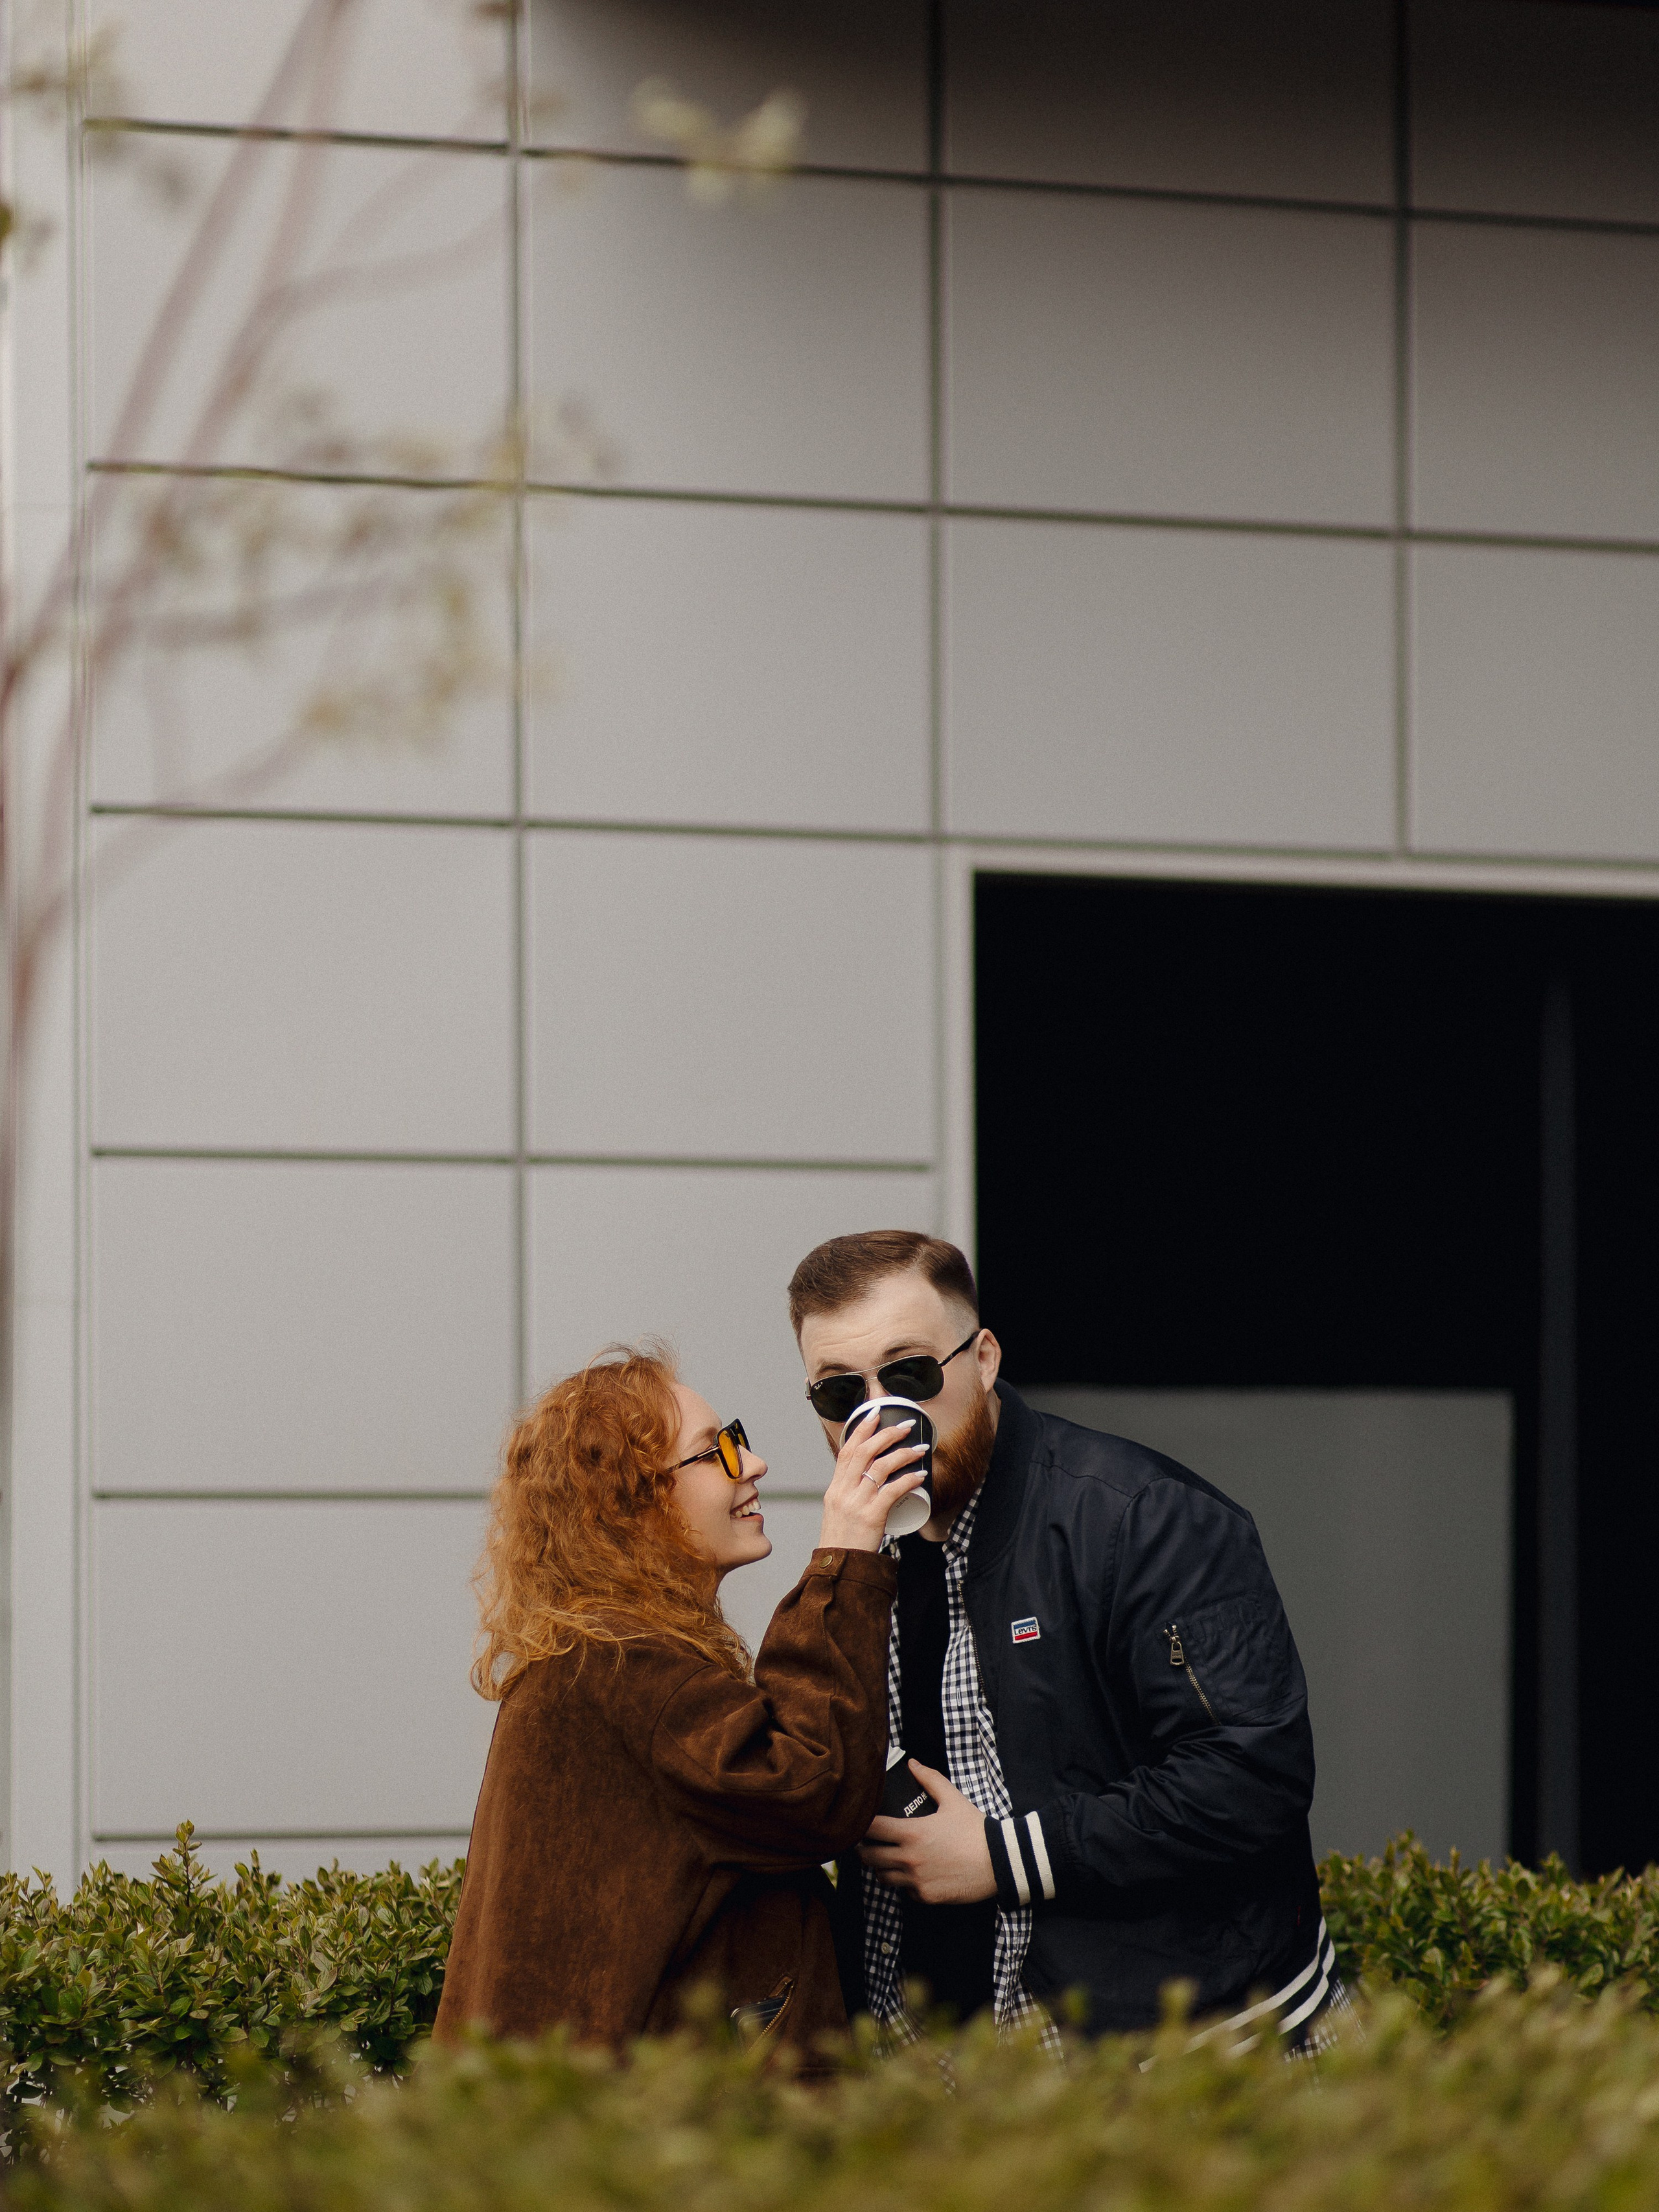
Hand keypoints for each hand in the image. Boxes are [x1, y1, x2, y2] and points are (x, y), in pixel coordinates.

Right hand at [816, 1413, 926, 1552]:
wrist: (839, 1569)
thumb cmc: (843, 1541)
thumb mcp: (839, 1512)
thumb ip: (851, 1494)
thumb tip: (869, 1479)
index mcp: (835, 1489)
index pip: (847, 1451)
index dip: (862, 1429)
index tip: (876, 1413)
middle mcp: (843, 1492)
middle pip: (864, 1452)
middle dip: (887, 1434)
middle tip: (907, 1426)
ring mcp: (856, 1504)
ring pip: (880, 1468)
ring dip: (903, 1454)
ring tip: (921, 1449)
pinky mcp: (871, 1517)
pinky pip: (892, 1491)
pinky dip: (908, 1480)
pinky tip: (920, 1476)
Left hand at [857, 1760, 996, 1903]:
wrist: (1000, 1862)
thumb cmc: (975, 1829)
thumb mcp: (953, 1799)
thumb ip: (930, 1779)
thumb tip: (912, 1763)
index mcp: (911, 1832)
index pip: (871, 1829)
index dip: (861, 1825)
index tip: (861, 1822)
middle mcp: (909, 1859)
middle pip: (868, 1857)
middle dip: (864, 1849)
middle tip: (869, 1843)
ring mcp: (916, 1880)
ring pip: (882, 1877)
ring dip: (881, 1868)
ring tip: (887, 1859)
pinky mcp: (926, 1897)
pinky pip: (904, 1891)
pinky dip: (904, 1883)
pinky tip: (913, 1873)